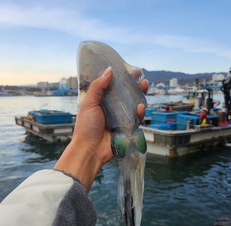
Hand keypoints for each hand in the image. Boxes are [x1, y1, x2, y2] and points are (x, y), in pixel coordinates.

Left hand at [55, 67, 147, 189]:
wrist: (89, 150)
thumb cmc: (86, 127)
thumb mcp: (88, 103)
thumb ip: (98, 87)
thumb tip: (109, 70)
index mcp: (101, 101)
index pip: (113, 87)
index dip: (121, 79)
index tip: (129, 70)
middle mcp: (111, 108)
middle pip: (125, 95)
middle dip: (134, 86)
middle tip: (141, 78)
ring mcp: (120, 118)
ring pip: (133, 105)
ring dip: (140, 96)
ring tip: (144, 86)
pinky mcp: (127, 128)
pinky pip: (136, 119)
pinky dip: (139, 113)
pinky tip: (140, 107)